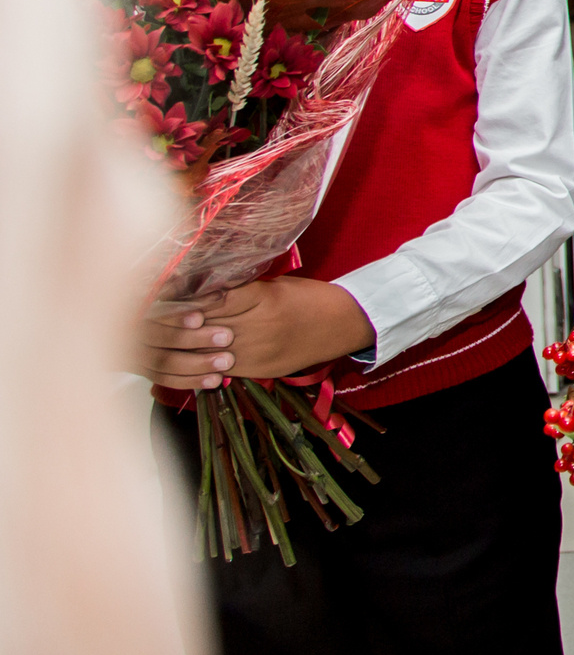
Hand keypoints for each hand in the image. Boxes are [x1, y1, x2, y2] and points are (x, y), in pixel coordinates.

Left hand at [141, 278, 376, 388]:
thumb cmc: (311, 297)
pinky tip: (186, 357)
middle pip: (206, 326)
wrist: (346, 323)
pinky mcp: (263, 368)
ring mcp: (261, 351)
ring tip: (159, 338)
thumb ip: (240, 291)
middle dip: (175, 321)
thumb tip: (200, 291)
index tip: (159, 293)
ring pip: (210, 350)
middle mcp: (260, 327)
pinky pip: (224, 368)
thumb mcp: (276, 285)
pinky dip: (203, 362)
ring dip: (183, 345)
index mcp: (264, 299)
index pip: (212, 299)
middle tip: (146, 315)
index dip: (183, 298)